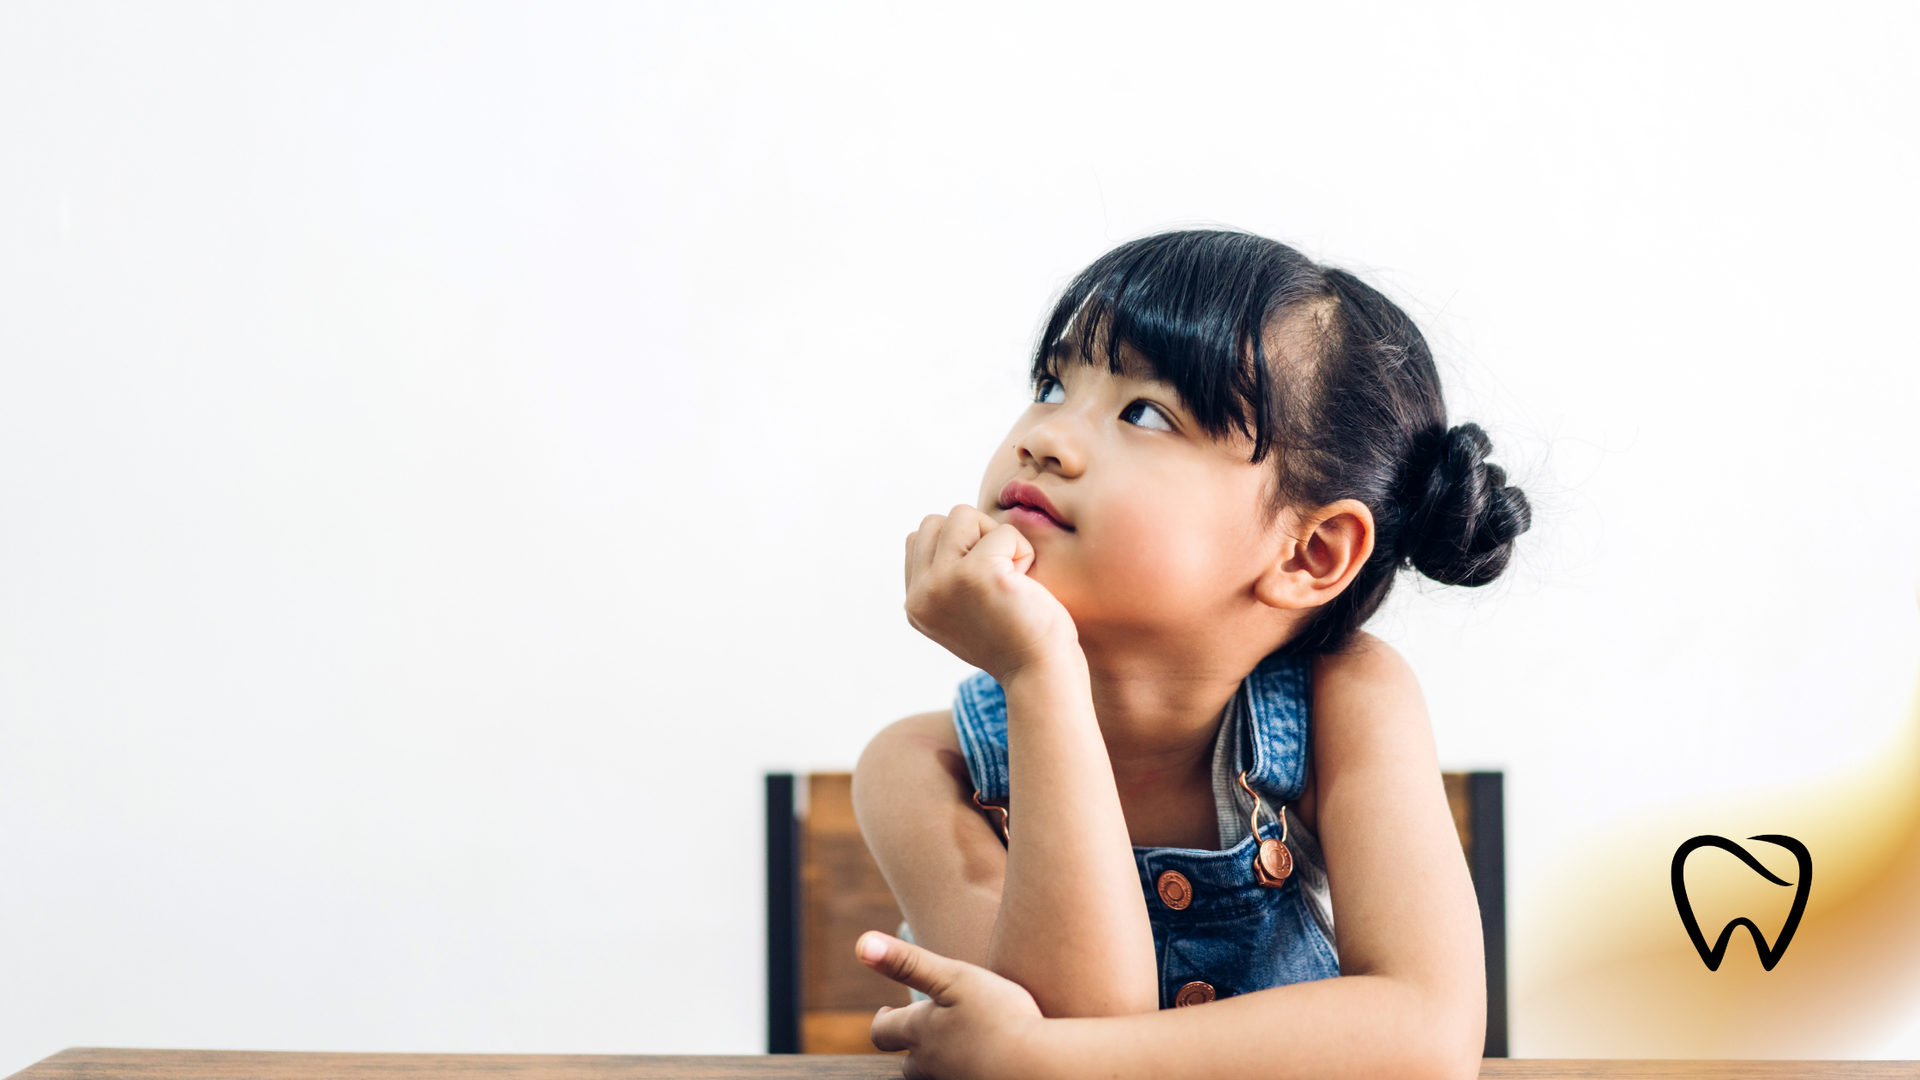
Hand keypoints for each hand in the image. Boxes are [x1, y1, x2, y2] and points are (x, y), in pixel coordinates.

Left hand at [859, 931, 1045, 1079]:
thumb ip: (906, 961)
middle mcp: (933, 1064)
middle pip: (909, 1064)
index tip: (887, 1012)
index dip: (882, 1022)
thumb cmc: (997, 1014)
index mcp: (921, 1033)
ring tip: (959, 1045)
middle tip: (924, 1033)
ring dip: (943, 1060)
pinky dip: (969, 1068)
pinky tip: (987, 1058)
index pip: (882, 1033)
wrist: (1038, 1065)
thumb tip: (860, 945)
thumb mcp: (953, 976)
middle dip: (912, 1048)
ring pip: (938, 1075)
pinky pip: (966, 1077)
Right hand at [904, 506, 1077, 681]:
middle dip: (973, 535)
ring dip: (996, 537)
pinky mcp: (975, 574)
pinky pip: (1003, 531)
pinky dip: (1022, 550)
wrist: (1040, 672)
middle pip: (937, 521)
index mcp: (915, 604)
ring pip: (963, 515)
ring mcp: (943, 583)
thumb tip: (948, 526)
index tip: (983, 582)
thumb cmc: (1015, 637)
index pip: (919, 539)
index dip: (958, 547)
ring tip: (1011, 576)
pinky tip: (1025, 585)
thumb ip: (945, 576)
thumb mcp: (964, 609)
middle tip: (999, 574)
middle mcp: (921, 595)